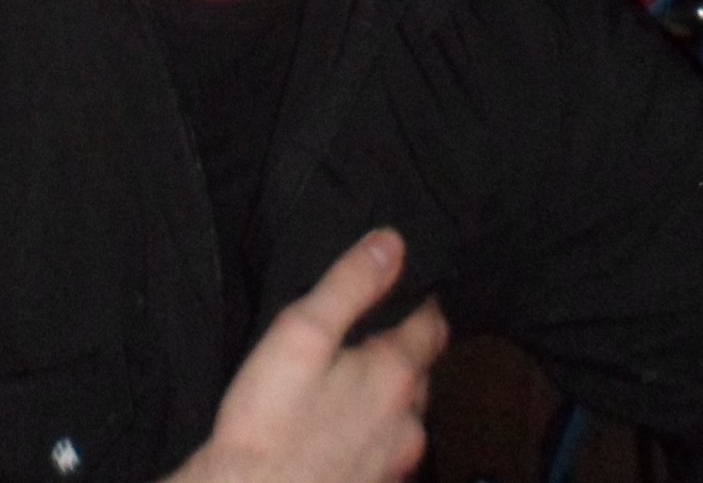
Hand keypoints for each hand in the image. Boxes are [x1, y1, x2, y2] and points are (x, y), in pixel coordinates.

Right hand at [167, 230, 447, 482]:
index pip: (432, 327)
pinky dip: (378, 429)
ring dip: (396, 391)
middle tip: (385, 324)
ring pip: (408, 415)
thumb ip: (349, 283)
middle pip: (423, 372)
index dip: (424, 300)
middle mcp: (407, 423)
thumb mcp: (303, 332)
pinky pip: (388, 449)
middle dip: (410, 346)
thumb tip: (391, 243)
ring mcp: (394, 463)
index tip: (416, 282)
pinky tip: (350, 425)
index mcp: (394, 376)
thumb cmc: (271, 421)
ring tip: (366, 372)